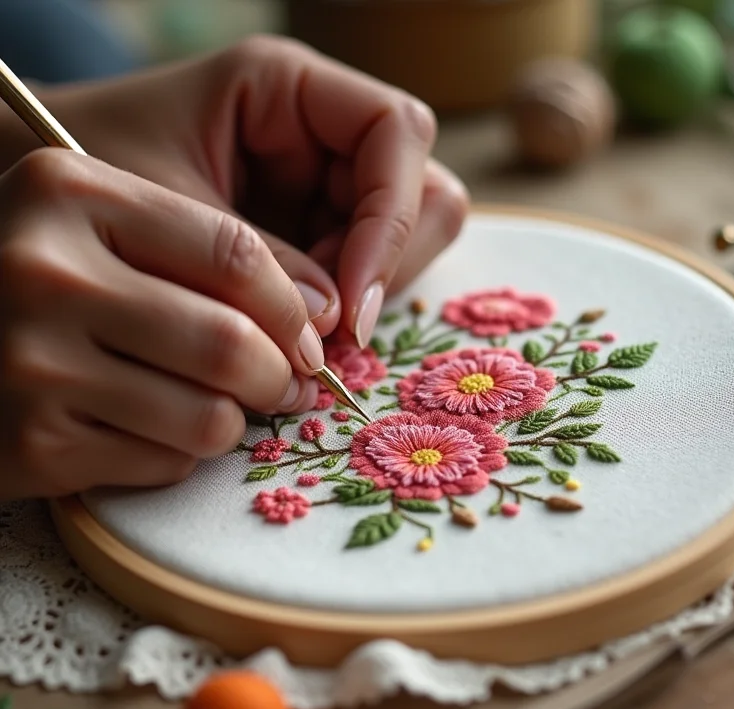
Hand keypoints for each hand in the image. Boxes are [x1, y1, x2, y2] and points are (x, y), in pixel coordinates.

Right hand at [0, 149, 322, 498]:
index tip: (307, 336)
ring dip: (229, 421)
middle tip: (282, 383)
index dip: (291, 305)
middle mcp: (40, 269)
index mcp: (69, 191)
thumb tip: (319, 316)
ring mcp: (29, 361)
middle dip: (277, 376)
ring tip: (213, 407)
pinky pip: (164, 462)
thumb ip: (204, 256)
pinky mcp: (30, 444)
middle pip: (229, 340)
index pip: (234, 252)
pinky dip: (178, 454)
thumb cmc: (41, 282)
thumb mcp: (104, 232)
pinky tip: (146, 430)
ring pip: (207, 415)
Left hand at [37, 35, 469, 345]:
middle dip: (384, 265)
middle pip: (422, 192)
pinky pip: (365, 276)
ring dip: (366, 295)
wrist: (47, 193)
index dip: (389, 220)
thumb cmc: (92, 169)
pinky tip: (291, 328)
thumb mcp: (171, 208)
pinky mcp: (316, 235)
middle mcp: (322, 136)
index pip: (395, 134)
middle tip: (328, 327)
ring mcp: (324, 189)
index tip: (353, 307)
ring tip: (299, 329)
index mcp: (290, 90)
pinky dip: (342, 313)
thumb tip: (338, 323)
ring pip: (405, 242)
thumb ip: (258, 262)